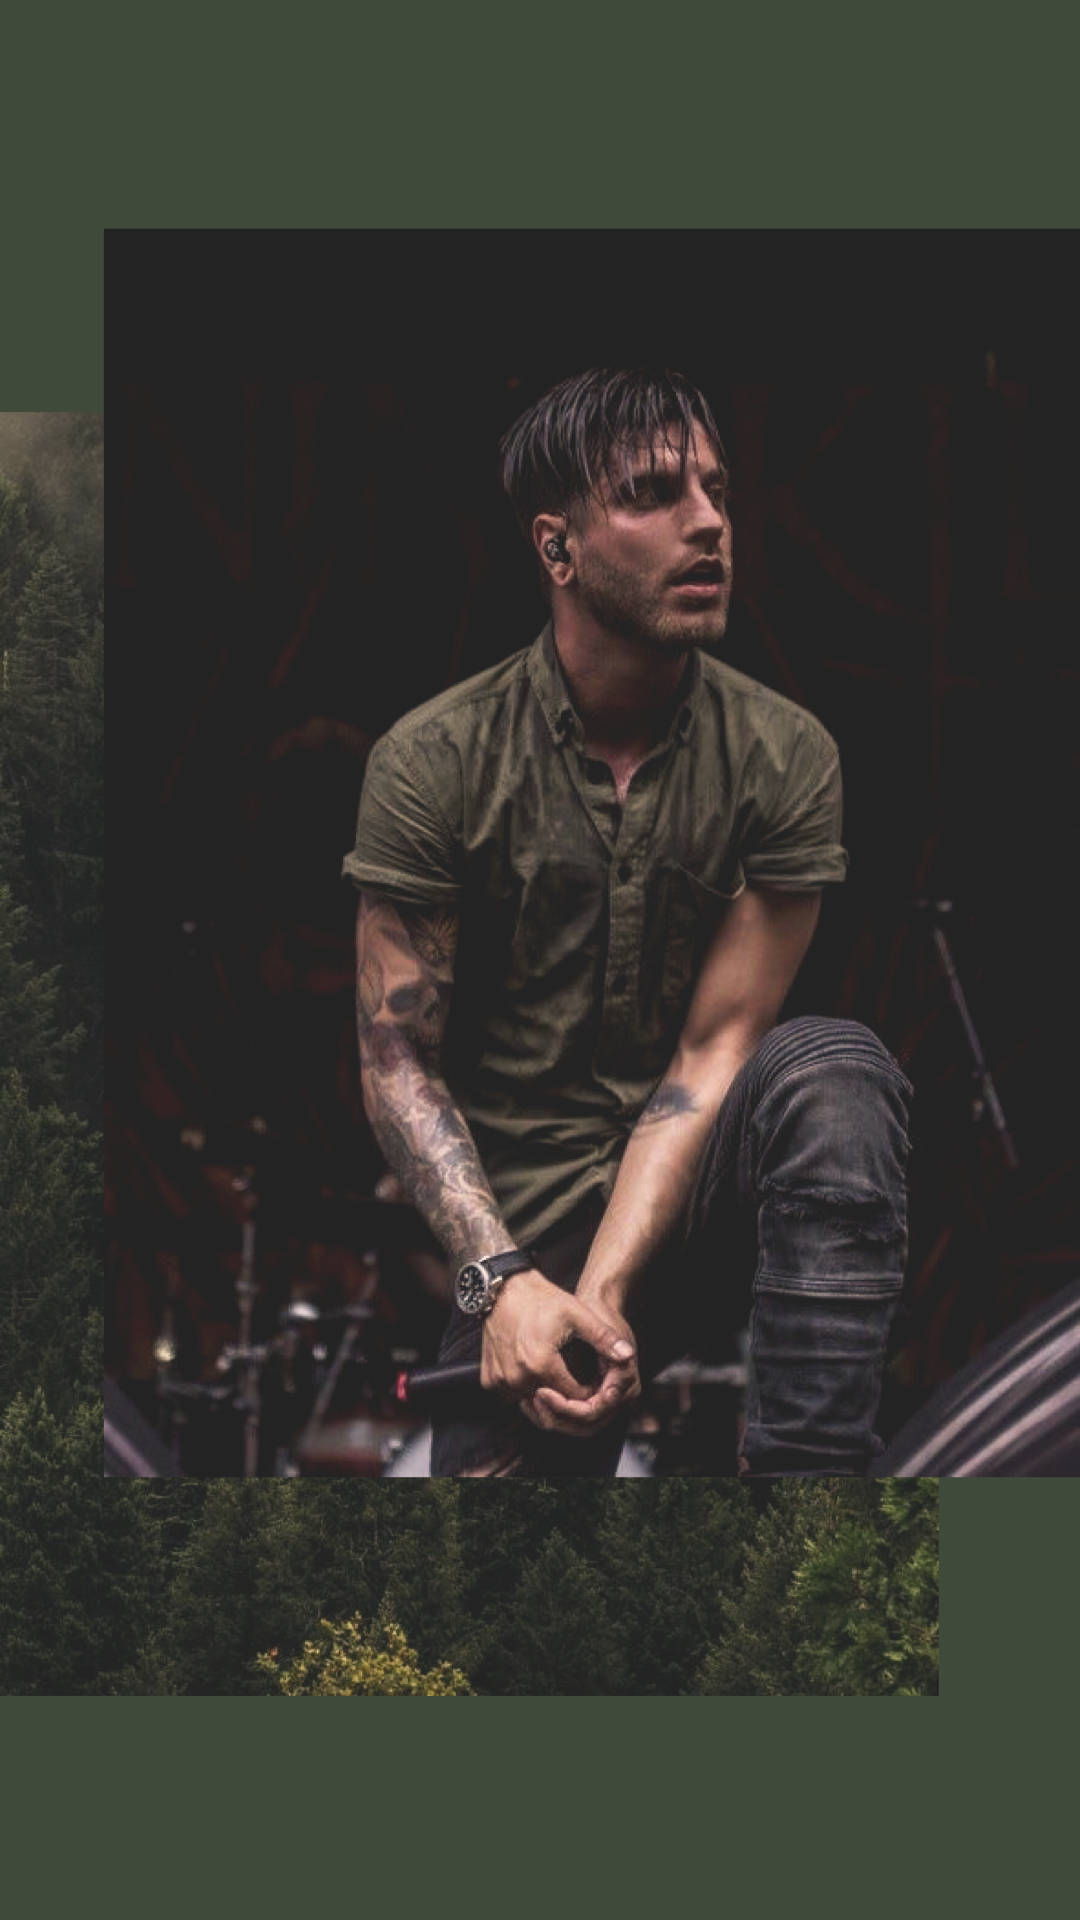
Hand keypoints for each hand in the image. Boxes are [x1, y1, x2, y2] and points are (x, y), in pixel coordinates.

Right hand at [481, 1270, 638, 1434]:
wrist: (503, 1290)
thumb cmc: (540, 1299)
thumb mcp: (577, 1314)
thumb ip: (603, 1338)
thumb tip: (627, 1355)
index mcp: (541, 1365)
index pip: (575, 1398)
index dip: (591, 1394)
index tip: (595, 1381)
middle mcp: (517, 1378)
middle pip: (553, 1407)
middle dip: (570, 1401)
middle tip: (578, 1382)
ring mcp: (501, 1381)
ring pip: (532, 1406)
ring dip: (548, 1399)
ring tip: (560, 1379)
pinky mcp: (490, 1380)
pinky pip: (513, 1398)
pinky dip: (527, 1393)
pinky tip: (538, 1377)